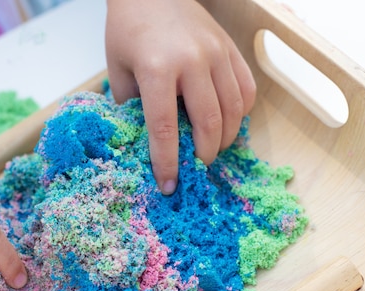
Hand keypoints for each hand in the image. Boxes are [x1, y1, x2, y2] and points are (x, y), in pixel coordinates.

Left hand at [105, 0, 255, 193]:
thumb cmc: (128, 30)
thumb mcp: (118, 70)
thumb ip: (130, 107)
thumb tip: (141, 142)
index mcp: (157, 69)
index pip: (164, 128)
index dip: (167, 162)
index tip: (168, 185)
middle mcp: (192, 61)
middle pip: (207, 123)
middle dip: (203, 154)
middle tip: (195, 167)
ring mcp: (216, 53)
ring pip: (233, 109)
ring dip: (224, 138)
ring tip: (211, 149)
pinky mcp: (230, 48)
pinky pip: (246, 89)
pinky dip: (240, 113)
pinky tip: (227, 123)